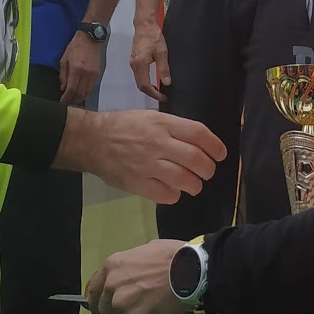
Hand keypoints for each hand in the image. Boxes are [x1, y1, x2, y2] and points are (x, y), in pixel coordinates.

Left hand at [60, 32, 102, 105]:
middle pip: (80, 93)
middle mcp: (86, 73)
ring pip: (87, 92)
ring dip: (80, 99)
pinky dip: (86, 93)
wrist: (90, 38)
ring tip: (73, 101)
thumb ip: (63, 75)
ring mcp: (93, 74)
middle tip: (67, 104)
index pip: (71, 89)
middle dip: (73, 100)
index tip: (62, 102)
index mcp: (76, 69)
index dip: (66, 98)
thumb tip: (63, 88)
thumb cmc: (75, 47)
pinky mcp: (97, 73)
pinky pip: (92, 87)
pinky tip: (81, 95)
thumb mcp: (64, 59)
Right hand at [64, 109, 226, 203]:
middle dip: (208, 169)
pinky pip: (166, 195)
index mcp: (162, 123)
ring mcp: (147, 164)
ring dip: (195, 185)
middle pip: (195, 159)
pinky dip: (175, 195)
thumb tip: (200, 143)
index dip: (215, 146)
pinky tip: (173, 191)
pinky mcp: (137, 183)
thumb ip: (174, 128)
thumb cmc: (124, 127)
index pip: (198, 133)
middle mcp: (157, 143)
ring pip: (184, 179)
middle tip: (207, 172)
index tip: (221, 154)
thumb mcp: (151, 117)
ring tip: (194, 185)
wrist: (92, 140)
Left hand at [86, 239, 189, 313]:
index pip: (93, 290)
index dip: (96, 300)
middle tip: (137, 303)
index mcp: (112, 267)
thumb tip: (125, 277)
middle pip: (106, 309)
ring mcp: (123, 305)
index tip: (98, 306)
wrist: (189, 269)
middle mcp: (112, 287)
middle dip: (119, 309)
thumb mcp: (143, 252)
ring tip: (152, 306)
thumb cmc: (170, 256)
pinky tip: (160, 311)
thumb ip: (127, 268)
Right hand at [130, 20, 170, 102]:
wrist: (145, 25)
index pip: (145, 85)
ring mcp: (133, 62)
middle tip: (162, 96)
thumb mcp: (162, 52)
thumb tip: (167, 83)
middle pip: (140, 85)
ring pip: (139, 81)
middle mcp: (134, 65)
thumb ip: (164, 68)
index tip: (163, 97)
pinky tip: (153, 81)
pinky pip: (138, 75)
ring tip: (159, 90)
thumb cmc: (153, 36)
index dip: (154, 93)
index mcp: (140, 64)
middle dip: (151, 93)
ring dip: (148, 88)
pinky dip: (145, 81)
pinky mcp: (134, 60)